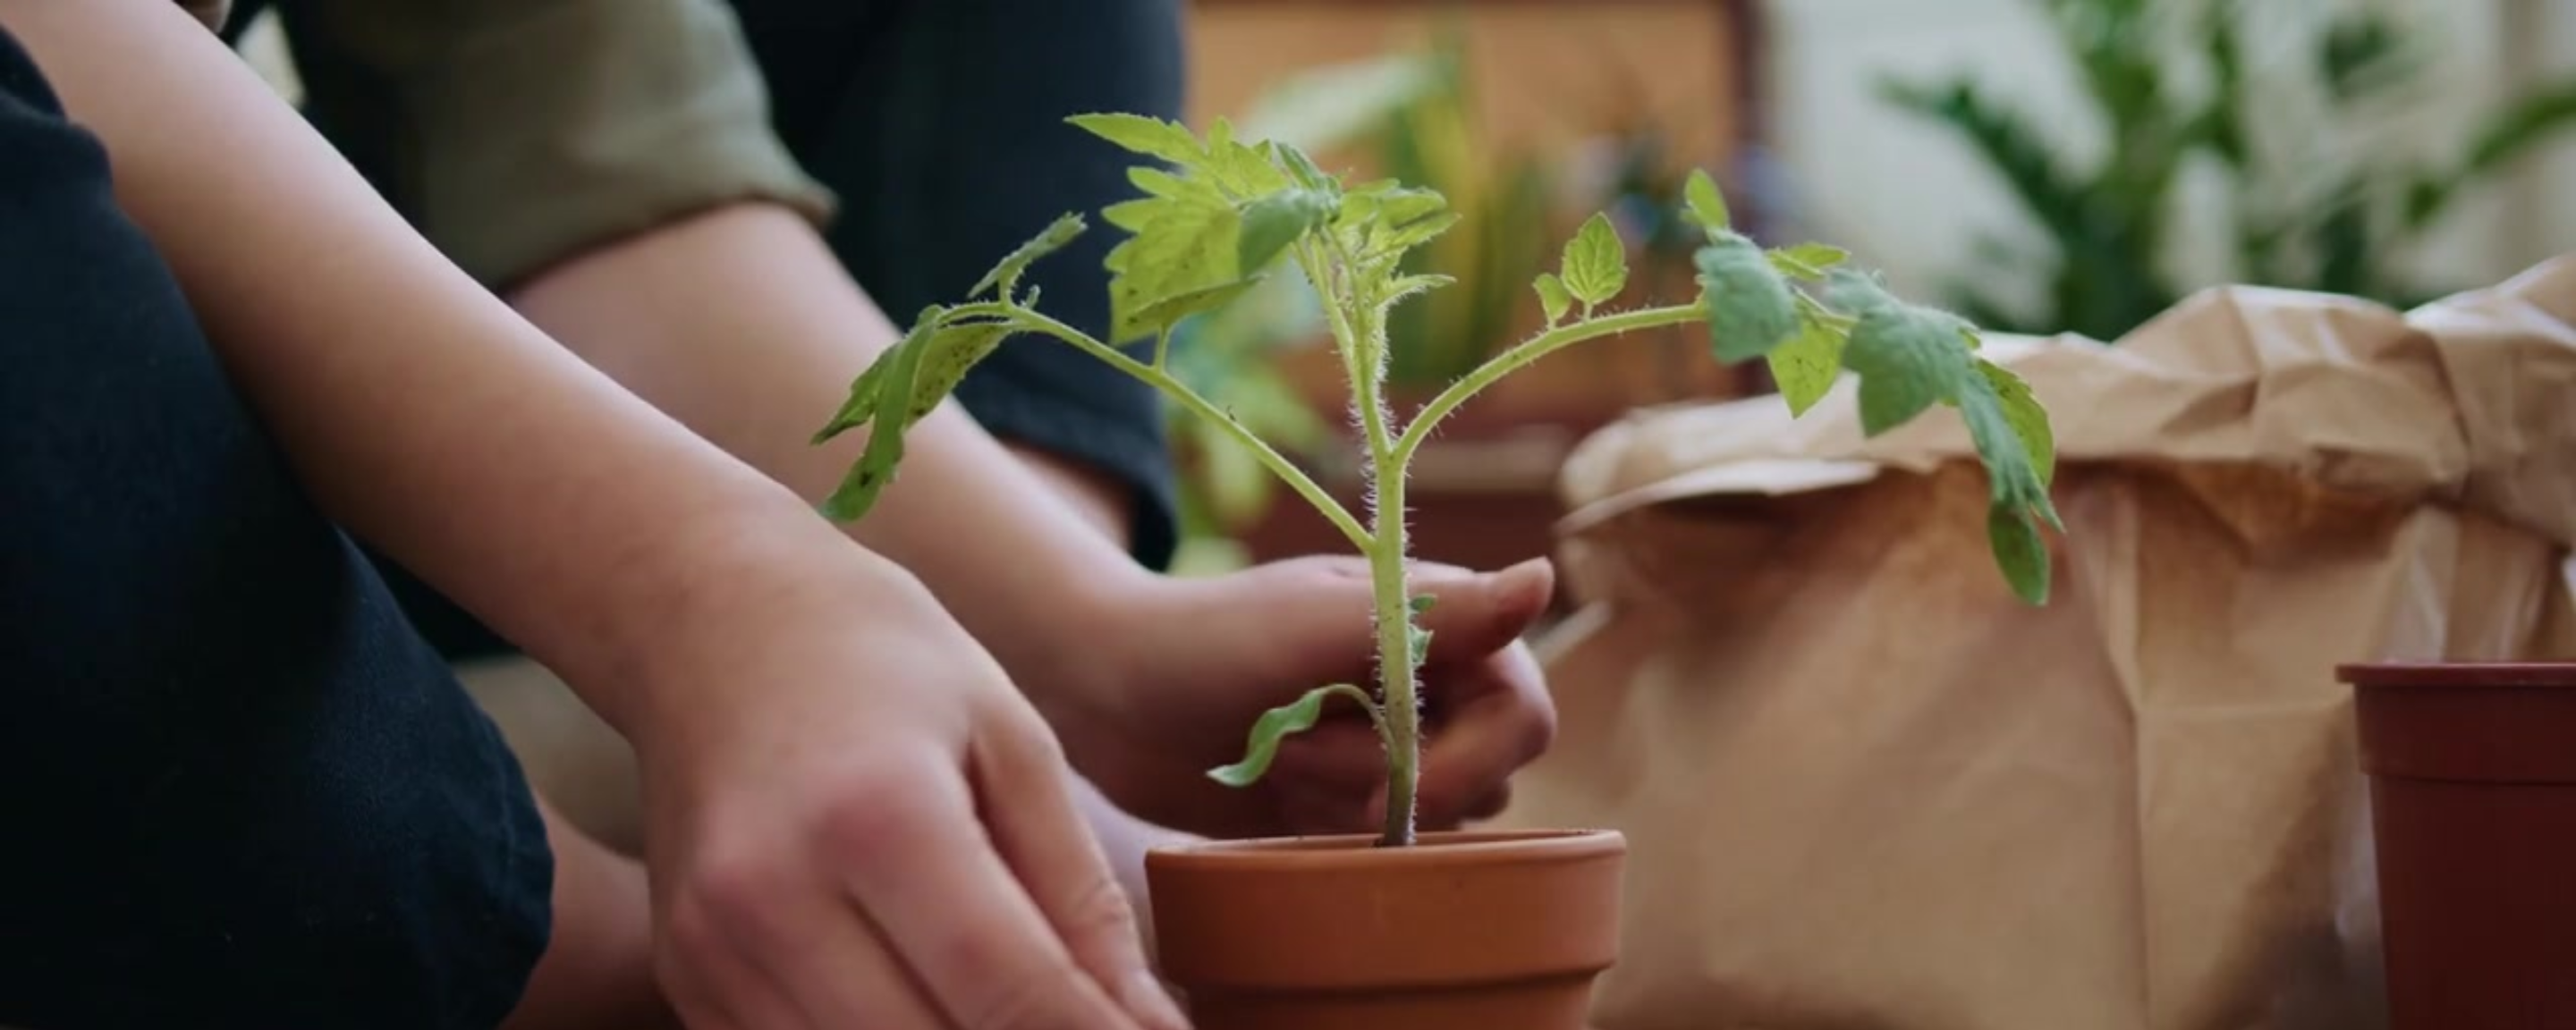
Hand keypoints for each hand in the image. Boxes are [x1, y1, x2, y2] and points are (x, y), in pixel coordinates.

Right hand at [619, 555, 1189, 1029]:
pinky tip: (932, 1004)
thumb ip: (1080, 894)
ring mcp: (711, 949)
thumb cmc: (883, 664)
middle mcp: (774, 896)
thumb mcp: (1013, 743)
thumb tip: (1146, 1027)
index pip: (1010, 991)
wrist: (712, 620)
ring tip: (1011, 1010)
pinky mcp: (685, 978)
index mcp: (879, 816)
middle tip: (1089, 1024)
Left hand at [1047, 555, 1557, 839]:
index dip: (1470, 754)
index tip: (1389, 766)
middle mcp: (1432, 686)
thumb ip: (1436, 615)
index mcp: (1442, 625)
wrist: (1106, 691)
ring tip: (1280, 759)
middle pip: (1493, 776)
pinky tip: (1276, 790)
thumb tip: (1547, 578)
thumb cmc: (1205, 638)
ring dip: (1356, 805)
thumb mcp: (1318, 623)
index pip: (1524, 711)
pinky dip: (1333, 833)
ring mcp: (1392, 747)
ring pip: (1441, 819)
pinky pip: (1386, 845)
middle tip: (1300, 754)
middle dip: (1396, 784)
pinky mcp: (1349, 799)